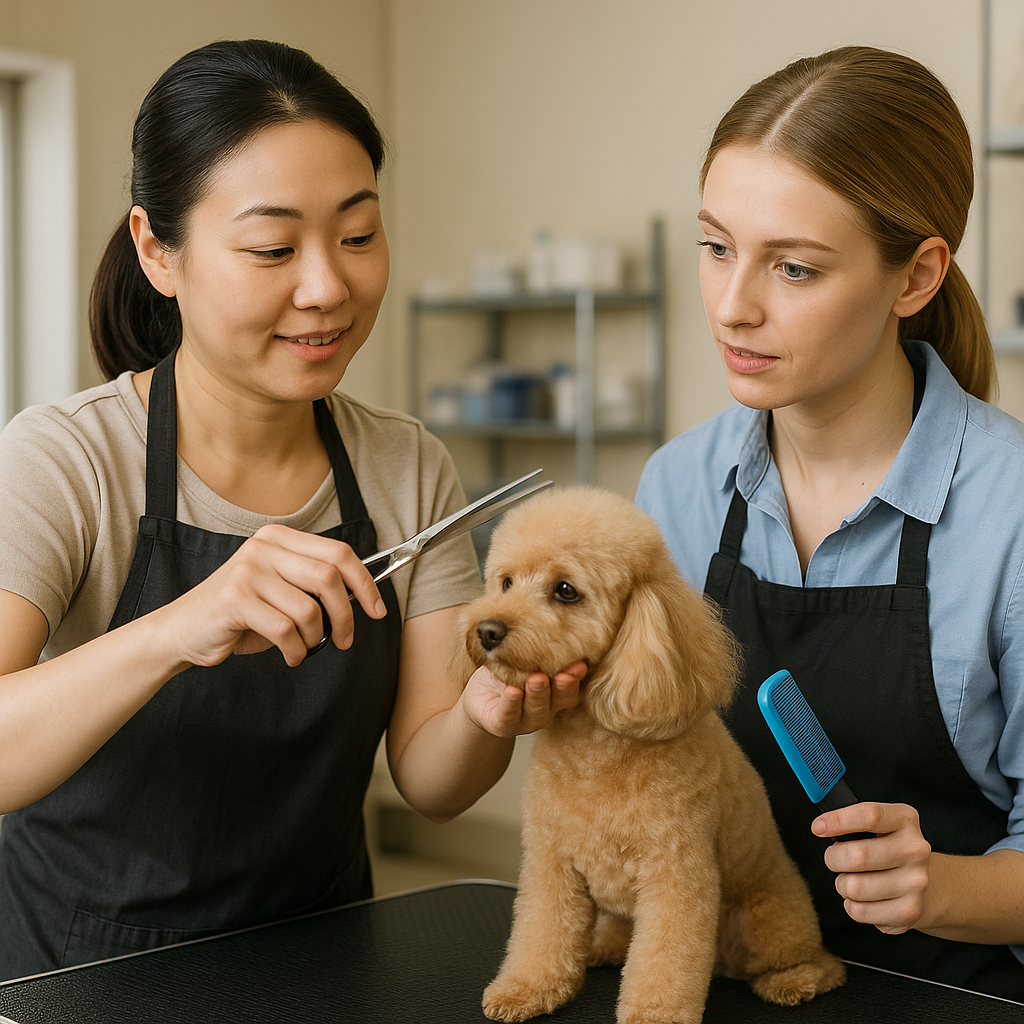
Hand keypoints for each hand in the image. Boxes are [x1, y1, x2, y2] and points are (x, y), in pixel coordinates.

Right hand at [164, 524, 386, 668]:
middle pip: (329, 577)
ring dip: (315, 638)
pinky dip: (296, 651)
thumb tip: (362, 593)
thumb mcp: (280, 590)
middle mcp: (264, 548)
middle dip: (346, 615)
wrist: (182, 631)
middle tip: (344, 639)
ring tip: (304, 647)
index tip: (377, 610)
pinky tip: (290, 655)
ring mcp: (248, 571)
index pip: (338, 552)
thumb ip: (313, 583)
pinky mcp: (236, 599)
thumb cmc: (240, 614)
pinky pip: (286, 630)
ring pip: (309, 609)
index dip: (364, 582)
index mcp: (279, 538)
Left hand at [460, 662, 586, 737]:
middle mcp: (544, 710)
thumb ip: (534, 652)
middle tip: (562, 674)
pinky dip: (511, 704)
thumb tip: (546, 621)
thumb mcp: (520, 660)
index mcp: (553, 695)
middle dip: (562, 687)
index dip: (576, 678)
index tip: (580, 664)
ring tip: (536, 679)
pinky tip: (513, 691)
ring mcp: (524, 721)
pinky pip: (508, 716)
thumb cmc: (503, 674)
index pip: (570, 689)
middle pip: (558, 701)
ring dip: (538, 694)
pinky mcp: (501, 725)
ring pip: (535, 710)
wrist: (477, 695)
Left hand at [813, 802, 931, 934]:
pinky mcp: (909, 911)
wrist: (929, 887)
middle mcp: (915, 850)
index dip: (837, 821)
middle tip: (836, 859)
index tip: (818, 827)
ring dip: (842, 884)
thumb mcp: (879, 825)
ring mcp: (915, 883)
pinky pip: (859, 911)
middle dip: (834, 858)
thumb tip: (820, 824)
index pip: (868, 815)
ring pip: (853, 886)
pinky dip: (852, 905)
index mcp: (905, 819)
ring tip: (853, 880)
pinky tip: (864, 898)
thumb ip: (850, 818)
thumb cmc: (888, 849)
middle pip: (856, 855)